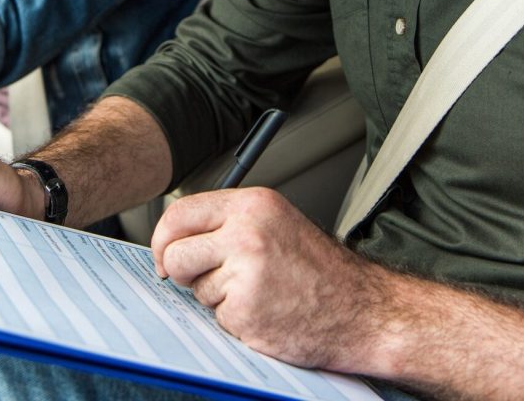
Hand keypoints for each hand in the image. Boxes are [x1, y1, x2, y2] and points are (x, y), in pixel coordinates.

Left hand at [152, 186, 368, 369]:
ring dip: (216, 296)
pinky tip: (264, 310)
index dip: (163, 238)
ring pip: (195, 287)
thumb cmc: (318, 270)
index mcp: (252, 204)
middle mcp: (247, 232)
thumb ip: (228, 221)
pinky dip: (235, 319)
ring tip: (255, 291)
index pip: (180, 212)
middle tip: (202, 278)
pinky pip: (216, 316)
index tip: (164, 254)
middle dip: (181, 272)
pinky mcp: (247, 309)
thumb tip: (177, 234)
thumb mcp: (274, 222)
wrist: (360, 308)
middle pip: (174, 252)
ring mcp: (246, 271)